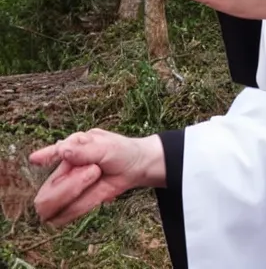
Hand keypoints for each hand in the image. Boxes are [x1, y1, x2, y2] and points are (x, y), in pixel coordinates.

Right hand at [29, 129, 164, 226]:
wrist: (137, 167)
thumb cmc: (122, 151)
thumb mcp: (107, 146)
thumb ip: (84, 150)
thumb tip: (61, 149)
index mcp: (71, 148)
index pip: (52, 154)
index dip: (44, 157)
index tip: (36, 160)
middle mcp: (65, 169)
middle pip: (49, 187)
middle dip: (69, 184)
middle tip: (95, 170)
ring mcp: (69, 187)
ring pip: (56, 203)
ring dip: (77, 192)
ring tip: (98, 176)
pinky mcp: (77, 202)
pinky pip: (70, 212)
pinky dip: (82, 206)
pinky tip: (100, 194)